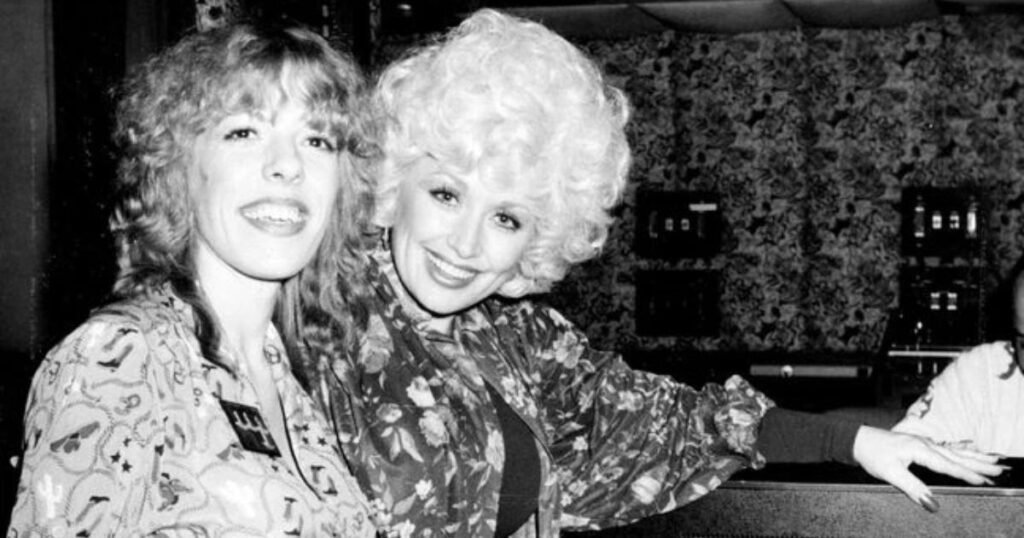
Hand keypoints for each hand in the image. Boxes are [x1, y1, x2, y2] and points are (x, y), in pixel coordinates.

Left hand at [851, 425, 1004, 511]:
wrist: (856, 438)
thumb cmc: (871, 454)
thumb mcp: (890, 473)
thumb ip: (912, 488)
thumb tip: (932, 504)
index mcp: (919, 449)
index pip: (947, 464)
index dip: (965, 474)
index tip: (983, 481)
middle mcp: (924, 444)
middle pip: (956, 456)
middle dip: (978, 464)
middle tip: (999, 470)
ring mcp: (922, 442)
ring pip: (953, 451)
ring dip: (973, 456)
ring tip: (992, 461)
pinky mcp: (918, 444)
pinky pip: (945, 448)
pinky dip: (960, 450)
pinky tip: (969, 449)